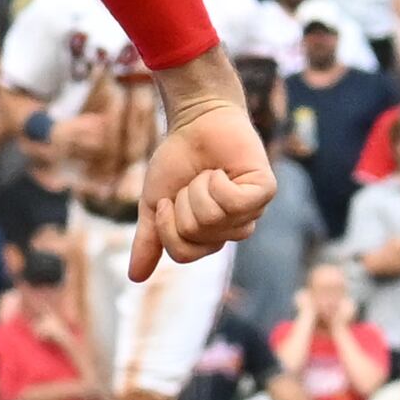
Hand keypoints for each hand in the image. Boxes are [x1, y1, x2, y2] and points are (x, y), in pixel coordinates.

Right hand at [131, 100, 278, 280]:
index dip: (168, 226)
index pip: (184, 253)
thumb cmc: (177, 161)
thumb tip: (134, 278)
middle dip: (183, 203)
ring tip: (208, 172)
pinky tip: (223, 170)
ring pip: (215, 219)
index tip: (167, 199)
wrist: (194, 122)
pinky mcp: (264, 191)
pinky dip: (219, 182)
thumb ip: (149, 239)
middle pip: (198, 236)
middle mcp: (233, 228)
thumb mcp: (154, 203)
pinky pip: (235, 203)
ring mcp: (252, 211)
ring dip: (200, 189)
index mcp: (209, 235)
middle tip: (192, 182)